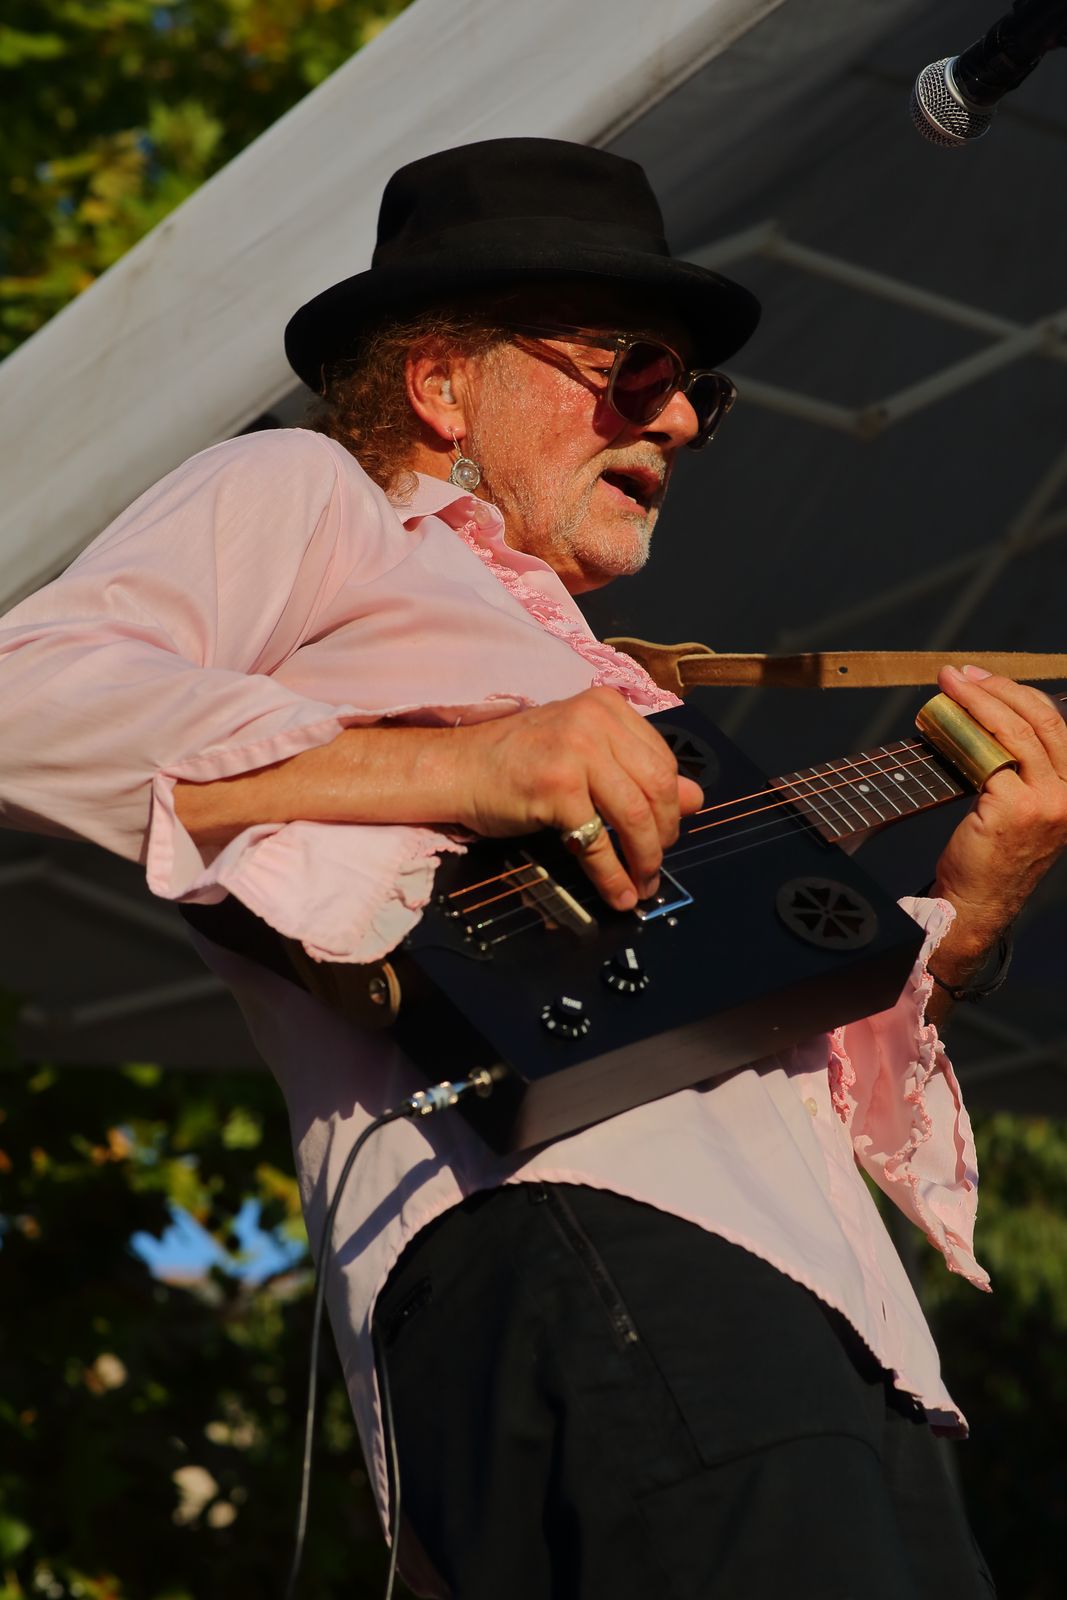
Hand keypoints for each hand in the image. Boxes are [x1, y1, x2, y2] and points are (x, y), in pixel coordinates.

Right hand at [455, 687, 703, 909]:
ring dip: (643, 859)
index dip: (671, 804)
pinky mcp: (557, 787)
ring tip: (643, 882)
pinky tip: (618, 893)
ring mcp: (575, 751)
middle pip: (656, 787)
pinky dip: (612, 875)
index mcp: (607, 706)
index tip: (668, 832)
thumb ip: (636, 771)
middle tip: (656, 862)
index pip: (662, 759)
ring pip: (634, 816)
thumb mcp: (584, 756)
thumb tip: (695, 799)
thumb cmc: (516, 762)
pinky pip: (597, 842)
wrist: (457, 769)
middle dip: (664, 834)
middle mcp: (595, 720)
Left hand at [930, 665, 1066, 951]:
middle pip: (1039, 720)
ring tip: (948, 686)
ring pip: (1014, 733)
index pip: (1054, 723)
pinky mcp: (1015, 809)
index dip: (1018, 693)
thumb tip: (988, 717)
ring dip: (977, 701)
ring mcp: (1047, 803)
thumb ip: (1018, 767)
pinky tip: (943, 724)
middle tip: (959, 675)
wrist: (976, 904)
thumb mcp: (1018, 806)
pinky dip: (964, 734)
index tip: (983, 678)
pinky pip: (989, 758)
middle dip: (996, 688)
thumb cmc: (989, 856)